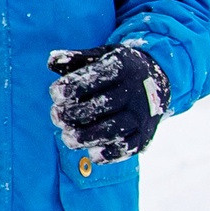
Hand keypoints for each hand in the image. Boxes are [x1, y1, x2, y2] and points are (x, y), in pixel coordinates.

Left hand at [48, 45, 168, 163]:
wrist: (158, 80)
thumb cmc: (119, 69)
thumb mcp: (102, 56)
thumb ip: (76, 59)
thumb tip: (51, 61)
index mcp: (124, 67)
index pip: (98, 76)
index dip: (74, 86)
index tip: (55, 93)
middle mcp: (136, 90)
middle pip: (105, 104)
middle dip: (76, 113)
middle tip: (56, 117)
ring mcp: (142, 114)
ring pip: (116, 128)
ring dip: (89, 136)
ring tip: (67, 138)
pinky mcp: (145, 133)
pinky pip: (130, 146)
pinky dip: (111, 153)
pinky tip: (92, 154)